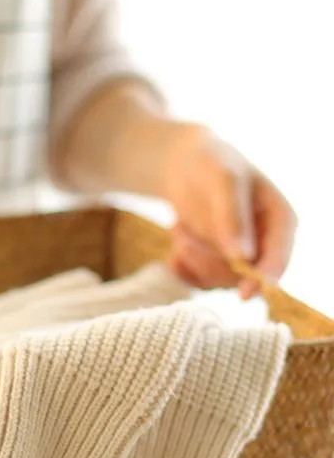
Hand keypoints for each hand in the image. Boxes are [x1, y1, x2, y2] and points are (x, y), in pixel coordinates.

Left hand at [160, 123, 296, 297]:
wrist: (185, 164)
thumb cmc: (211, 162)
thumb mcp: (223, 181)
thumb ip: (232, 217)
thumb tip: (241, 257)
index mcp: (280, 222)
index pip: (278, 261)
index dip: (263, 280)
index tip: (244, 294)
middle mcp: (264, 244)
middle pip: (242, 277)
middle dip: (207, 260)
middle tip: (180, 233)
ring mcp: (238, 257)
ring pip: (216, 281)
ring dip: (191, 258)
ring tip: (178, 227)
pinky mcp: (213, 263)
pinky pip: (196, 281)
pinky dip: (181, 266)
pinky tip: (176, 241)